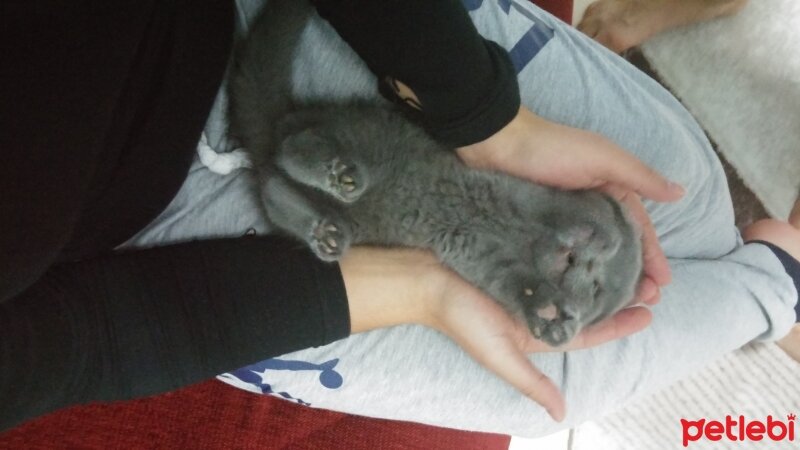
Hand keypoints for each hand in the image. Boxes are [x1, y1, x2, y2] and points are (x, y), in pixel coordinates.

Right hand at [341, 247, 652, 421]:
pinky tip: (597, 234)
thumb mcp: (500, 355)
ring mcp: (532, 277)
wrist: (428, 279)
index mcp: (538, 331)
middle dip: (619, 293)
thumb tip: (562, 413)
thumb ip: (531, 383)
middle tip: (652, 281)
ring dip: (603, 267)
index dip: (619, 325)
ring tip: (633, 254)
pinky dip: (577, 246)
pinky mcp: (523, 253)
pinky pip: (557, 250)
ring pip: (577, 274)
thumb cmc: (461, 320)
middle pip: (589, 300)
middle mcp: (540, 304)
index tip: (649, 313)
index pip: (589, 330)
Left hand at [457, 106, 684, 303]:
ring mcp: (562, 223)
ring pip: (591, 257)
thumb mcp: (603, 158)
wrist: (496, 144)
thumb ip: (641, 177)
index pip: (638, 230)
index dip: (652, 256)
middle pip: (617, 249)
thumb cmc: (553, 148)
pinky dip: (573, 275)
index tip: (664, 284)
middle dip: (634, 275)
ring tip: (618, 307)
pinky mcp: (538, 232)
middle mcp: (589, 211)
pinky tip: (579, 296)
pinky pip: (562, 258)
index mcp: (609, 193)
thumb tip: (681, 193)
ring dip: (606, 281)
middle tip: (646, 303)